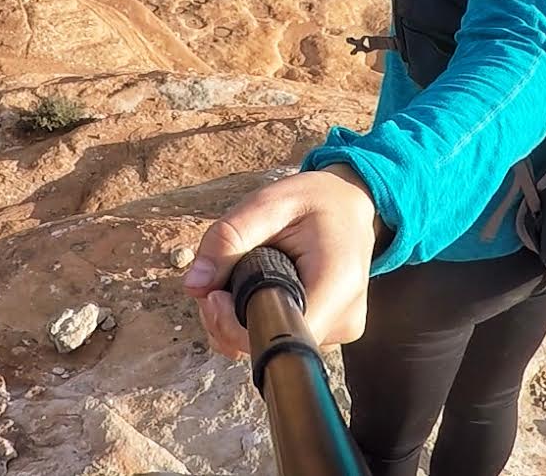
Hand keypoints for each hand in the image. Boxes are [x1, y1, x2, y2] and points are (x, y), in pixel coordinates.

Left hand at [183, 165, 384, 359]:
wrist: (350, 206)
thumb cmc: (314, 200)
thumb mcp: (268, 202)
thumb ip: (228, 238)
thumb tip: (194, 285)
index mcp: (336, 284)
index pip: (277, 335)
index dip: (232, 324)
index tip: (213, 293)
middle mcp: (343, 319)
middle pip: (266, 343)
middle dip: (225, 317)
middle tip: (218, 274)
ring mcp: (338, 332)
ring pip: (266, 344)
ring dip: (234, 318)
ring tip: (237, 274)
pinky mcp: (327, 334)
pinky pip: (276, 338)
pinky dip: (251, 319)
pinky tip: (250, 288)